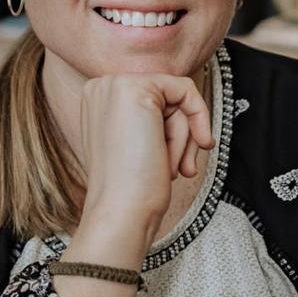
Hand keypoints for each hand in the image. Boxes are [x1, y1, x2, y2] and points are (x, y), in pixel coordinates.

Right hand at [78, 72, 213, 242]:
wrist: (120, 210)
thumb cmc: (131, 189)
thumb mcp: (137, 144)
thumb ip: (150, 120)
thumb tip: (185, 107)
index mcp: (97, 102)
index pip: (151, 102)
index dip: (172, 131)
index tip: (184, 160)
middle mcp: (101, 88)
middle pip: (164, 98)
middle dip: (180, 135)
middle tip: (180, 169)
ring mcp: (115, 85)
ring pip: (175, 98)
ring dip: (183, 138)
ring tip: (172, 168)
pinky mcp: (137, 88)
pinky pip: (185, 89)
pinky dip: (199, 116)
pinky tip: (200, 142)